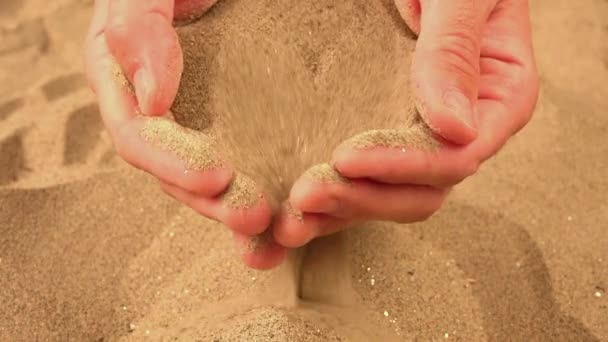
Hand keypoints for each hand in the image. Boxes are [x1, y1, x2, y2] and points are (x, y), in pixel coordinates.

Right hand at [85, 0, 285, 268]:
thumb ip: (138, 27)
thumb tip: (151, 100)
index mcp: (126, 82)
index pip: (139, 137)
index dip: (173, 163)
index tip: (216, 178)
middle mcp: (161, 113)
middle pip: (178, 173)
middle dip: (215, 203)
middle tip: (254, 218)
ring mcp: (202, 122)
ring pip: (214, 181)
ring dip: (240, 211)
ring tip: (278, 234)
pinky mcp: (242, 124)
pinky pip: (253, 163)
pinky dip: (271, 192)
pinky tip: (295, 221)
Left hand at [273, 0, 538, 247]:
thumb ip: (455, 50)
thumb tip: (456, 129)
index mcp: (497, 96)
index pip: (457, 155)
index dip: (403, 166)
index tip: (347, 159)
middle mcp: (462, 128)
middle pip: (421, 189)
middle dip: (363, 199)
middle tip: (307, 195)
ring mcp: (421, 133)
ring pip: (389, 193)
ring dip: (340, 210)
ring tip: (290, 221)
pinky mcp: (385, 132)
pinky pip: (364, 175)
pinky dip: (332, 194)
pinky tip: (294, 209)